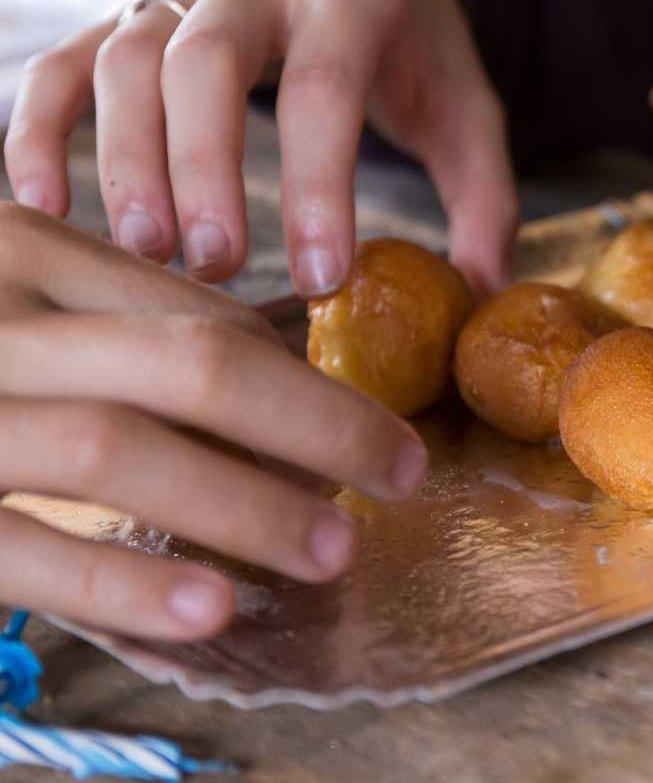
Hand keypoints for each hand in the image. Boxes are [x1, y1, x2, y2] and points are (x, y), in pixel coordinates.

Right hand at [0, 203, 426, 639]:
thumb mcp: (22, 316)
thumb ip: (124, 327)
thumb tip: (286, 370)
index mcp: (26, 253)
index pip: (194, 312)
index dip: (301, 377)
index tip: (373, 430)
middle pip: (191, 362)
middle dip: (320, 422)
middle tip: (406, 472)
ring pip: (120, 446)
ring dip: (248, 505)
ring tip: (336, 549)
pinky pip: (32, 550)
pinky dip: (128, 583)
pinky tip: (215, 608)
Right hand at [3, 0, 515, 296]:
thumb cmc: (411, 45)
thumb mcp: (469, 109)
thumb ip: (484, 199)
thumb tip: (481, 294)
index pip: (324, 86)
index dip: (319, 186)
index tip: (323, 277)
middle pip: (204, 61)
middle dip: (204, 166)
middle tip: (215, 265)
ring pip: (127, 60)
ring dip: (126, 160)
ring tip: (151, 254)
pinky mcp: (129, 19)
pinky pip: (66, 64)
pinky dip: (39, 129)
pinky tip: (45, 206)